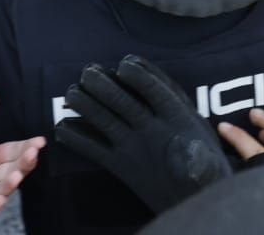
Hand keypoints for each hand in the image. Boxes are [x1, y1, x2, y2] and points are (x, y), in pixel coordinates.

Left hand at [56, 55, 232, 212]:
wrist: (194, 200)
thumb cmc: (202, 158)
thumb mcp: (200, 130)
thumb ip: (180, 108)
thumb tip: (162, 102)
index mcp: (176, 119)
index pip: (154, 90)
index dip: (139, 75)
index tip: (125, 62)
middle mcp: (152, 132)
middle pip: (123, 103)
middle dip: (102, 86)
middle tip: (86, 71)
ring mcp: (134, 150)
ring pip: (105, 122)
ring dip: (86, 106)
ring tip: (70, 92)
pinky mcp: (120, 167)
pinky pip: (95, 150)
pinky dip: (77, 138)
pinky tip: (62, 128)